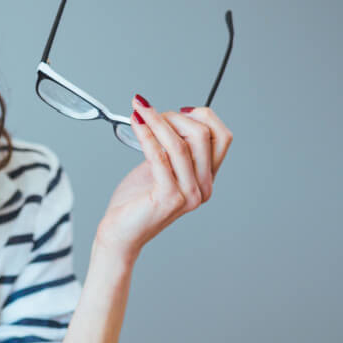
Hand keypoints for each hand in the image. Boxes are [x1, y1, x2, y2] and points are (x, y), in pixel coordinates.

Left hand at [93, 97, 232, 264]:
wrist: (121, 233)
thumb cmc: (137, 202)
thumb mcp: (161, 167)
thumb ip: (173, 147)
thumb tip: (174, 116)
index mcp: (205, 179)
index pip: (222, 138)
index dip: (204, 117)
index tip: (179, 110)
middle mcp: (202, 187)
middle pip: (203, 136)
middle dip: (175, 117)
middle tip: (151, 112)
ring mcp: (188, 194)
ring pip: (180, 144)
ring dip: (157, 121)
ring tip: (139, 111)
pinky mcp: (169, 197)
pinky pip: (160, 156)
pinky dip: (146, 135)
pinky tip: (136, 124)